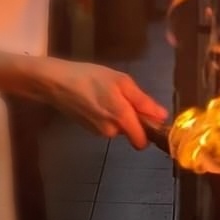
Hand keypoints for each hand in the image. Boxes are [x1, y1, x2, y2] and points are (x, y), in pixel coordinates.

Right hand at [38, 58, 167, 148]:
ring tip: (106, 93)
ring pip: (118, 127)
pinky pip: (106, 124)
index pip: (142, 142)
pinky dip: (105, 114)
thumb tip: (162, 116)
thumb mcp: (121, 82)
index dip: (149, 131)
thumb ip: (143, 101)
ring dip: (117, 114)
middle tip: (122, 95)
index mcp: (121, 119)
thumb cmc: (91, 77)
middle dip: (131, 117)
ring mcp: (97, 132)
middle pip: (131, 132)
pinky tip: (95, 99)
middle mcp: (110, 131)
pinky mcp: (88, 129)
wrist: (56, 83)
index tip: (149, 116)